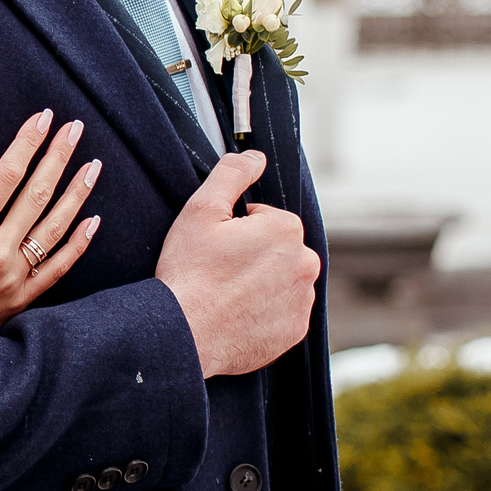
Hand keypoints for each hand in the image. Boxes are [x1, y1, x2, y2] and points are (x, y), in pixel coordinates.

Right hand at [0, 109, 101, 342]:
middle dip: (58, 156)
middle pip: (37, 193)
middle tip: (75, 128)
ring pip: (55, 227)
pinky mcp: (21, 299)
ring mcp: (14, 277)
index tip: (44, 118)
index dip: (28, 142)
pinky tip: (93, 221)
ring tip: (93, 165)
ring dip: (77, 193)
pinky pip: (58, 268)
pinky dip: (78, 244)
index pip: (8, 174)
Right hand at [152, 150, 317, 378]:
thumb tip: (255, 156)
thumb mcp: (201, 210)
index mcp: (286, 230)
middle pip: (277, 249)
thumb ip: (232, 174)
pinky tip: (236, 314)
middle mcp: (305, 264)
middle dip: (253, 254)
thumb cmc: (190, 272)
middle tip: (219, 270)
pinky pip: (282, 312)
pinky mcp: (294, 330)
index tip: (217, 247)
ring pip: (281, 280)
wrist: (185, 333)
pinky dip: (264, 311)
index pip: (265, 219)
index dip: (236, 230)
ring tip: (226, 293)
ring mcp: (302, 300)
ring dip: (261, 282)